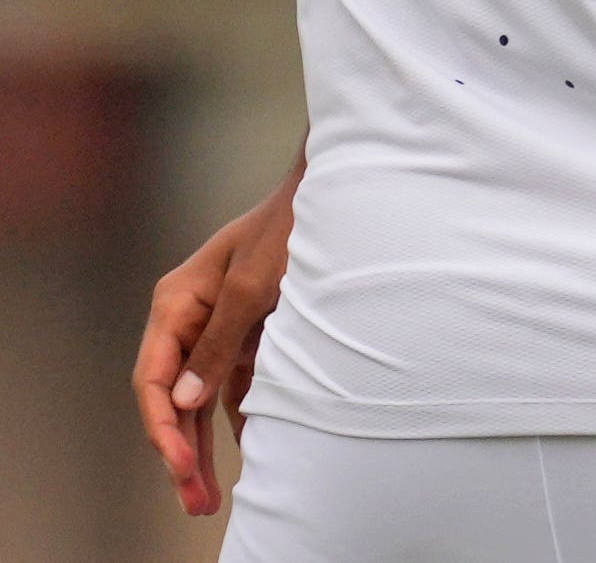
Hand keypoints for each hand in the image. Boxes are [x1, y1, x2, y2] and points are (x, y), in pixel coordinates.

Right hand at [134, 165, 296, 516]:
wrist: (337, 195)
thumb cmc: (290, 228)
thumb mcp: (254, 285)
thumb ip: (219, 343)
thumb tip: (185, 399)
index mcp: (177, 303)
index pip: (155, 379)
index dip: (164, 427)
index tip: (180, 463)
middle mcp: (191, 319)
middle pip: (177, 397)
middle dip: (183, 452)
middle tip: (196, 501)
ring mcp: (221, 329)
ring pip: (204, 399)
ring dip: (207, 445)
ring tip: (210, 498)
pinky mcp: (252, 334)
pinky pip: (239, 386)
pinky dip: (242, 419)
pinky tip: (250, 454)